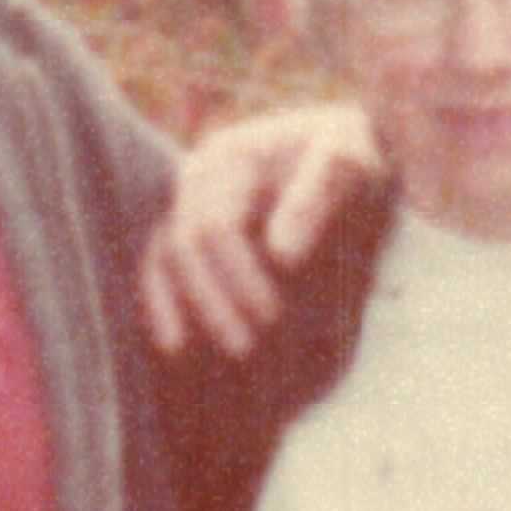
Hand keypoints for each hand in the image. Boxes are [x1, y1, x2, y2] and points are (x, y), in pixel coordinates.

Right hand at [139, 99, 381, 353]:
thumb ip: (315, 200)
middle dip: (215, 302)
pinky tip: (175, 344)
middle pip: (186, 247)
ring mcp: (188, 203)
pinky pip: (159, 268)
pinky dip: (164, 304)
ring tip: (231, 353)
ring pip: (166, 259)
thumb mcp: (349, 165)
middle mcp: (198, 177)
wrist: (345, 163)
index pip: (217, 228)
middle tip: (248, 350)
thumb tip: (281, 255)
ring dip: (194, 308)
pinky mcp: (187, 231)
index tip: (271, 319)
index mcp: (230, 156)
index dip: (239, 277)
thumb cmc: (351, 161)